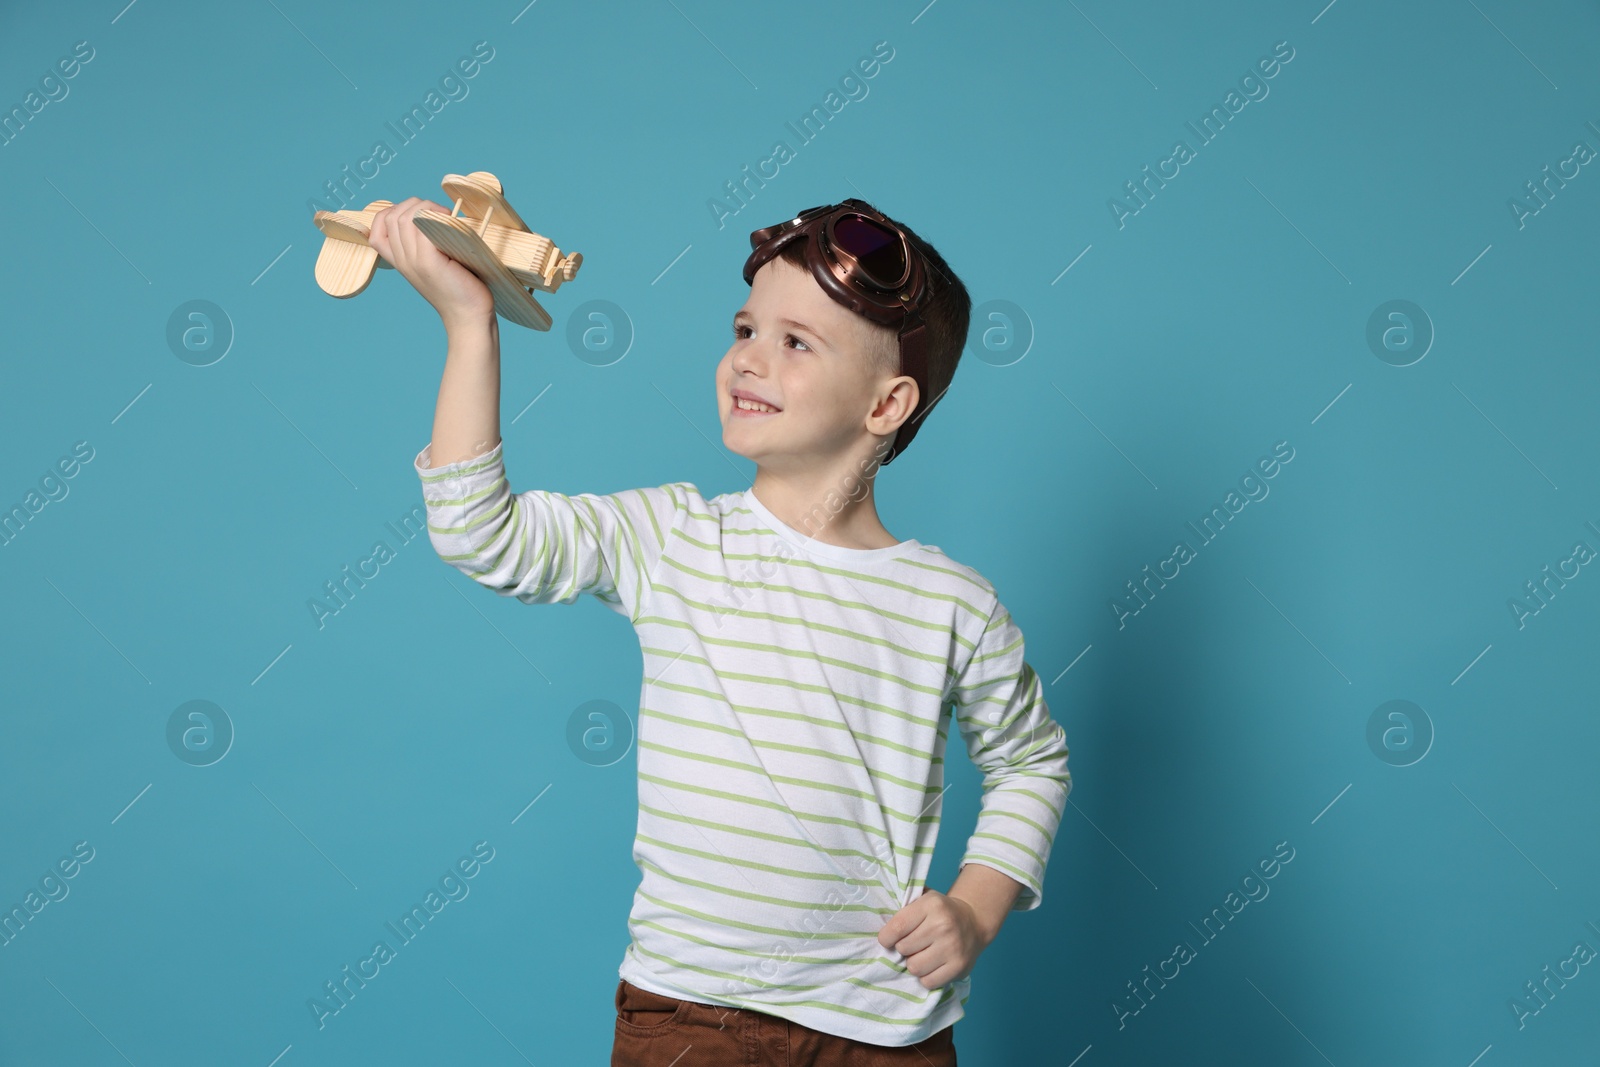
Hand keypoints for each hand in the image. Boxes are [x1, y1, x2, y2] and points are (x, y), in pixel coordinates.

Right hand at [367, 197, 494, 327]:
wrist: (469, 317)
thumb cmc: (459, 288)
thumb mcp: (435, 265)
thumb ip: (426, 245)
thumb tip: (433, 215)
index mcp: (400, 262)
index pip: (375, 230)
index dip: (390, 213)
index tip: (416, 213)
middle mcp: (403, 260)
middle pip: (392, 216)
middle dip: (413, 203)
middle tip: (438, 212)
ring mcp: (413, 261)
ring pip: (404, 217)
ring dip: (426, 206)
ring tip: (446, 215)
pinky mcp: (429, 262)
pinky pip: (421, 226)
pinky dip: (435, 216)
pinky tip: (450, 221)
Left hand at [876, 888, 991, 988]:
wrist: (974, 922)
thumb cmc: (940, 912)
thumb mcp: (924, 900)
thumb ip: (903, 909)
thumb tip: (880, 931)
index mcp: (931, 905)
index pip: (896, 928)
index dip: (886, 937)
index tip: (887, 939)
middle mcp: (943, 925)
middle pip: (903, 949)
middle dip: (904, 949)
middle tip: (913, 944)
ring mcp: (953, 947)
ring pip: (914, 967)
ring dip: (914, 963)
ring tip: (922, 955)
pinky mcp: (959, 967)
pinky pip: (928, 982)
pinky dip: (927, 976)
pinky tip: (933, 965)